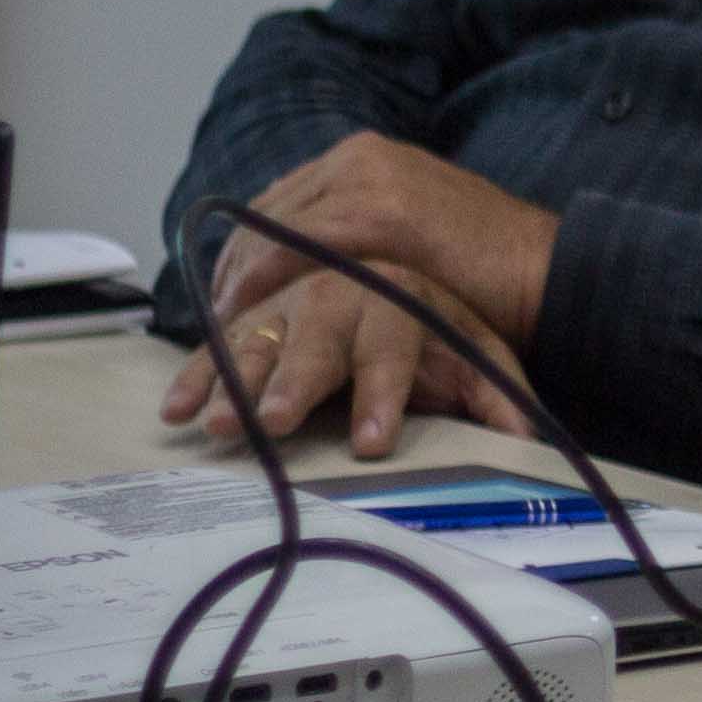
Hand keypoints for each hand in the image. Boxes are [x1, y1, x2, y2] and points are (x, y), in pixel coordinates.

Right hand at [163, 261, 533, 457]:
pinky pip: (219, 340)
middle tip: (273, 423)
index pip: (392, 346)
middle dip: (295, 382)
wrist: (407, 258)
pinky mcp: (254, 310)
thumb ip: (497, 392)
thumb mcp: (477, 349)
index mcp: (401, 296)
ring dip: (235, 381)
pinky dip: (197, 373)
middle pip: (317, 339)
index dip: (382, 393)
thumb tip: (525, 440)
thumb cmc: (436, 322)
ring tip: (218, 424)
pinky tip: (177, 409)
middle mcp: (342, 290)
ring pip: (260, 336)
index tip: (374, 442)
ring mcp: (292, 297)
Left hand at [203, 133, 559, 352]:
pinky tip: (243, 312)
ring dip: (240, 276)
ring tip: (223, 324)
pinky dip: (263, 277)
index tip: (228, 296)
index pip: (280, 201)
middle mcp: (360, 155)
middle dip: (234, 267)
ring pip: (272, 226)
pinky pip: (294, 243)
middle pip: (266, 212)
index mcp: (368, 155)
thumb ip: (363, 229)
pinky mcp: (376, 210)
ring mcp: (368, 177)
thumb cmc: (487, 269)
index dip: (245, 251)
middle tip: (217, 318)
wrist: (548, 270)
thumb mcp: (415, 230)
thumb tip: (307, 258)